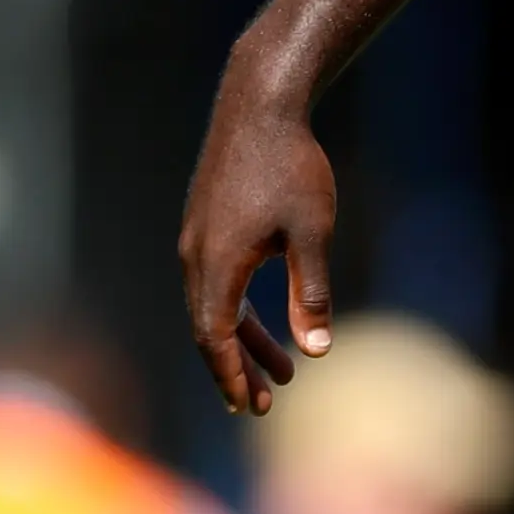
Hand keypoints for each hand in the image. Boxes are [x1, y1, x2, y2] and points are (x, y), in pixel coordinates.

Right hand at [177, 73, 336, 414]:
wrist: (260, 106)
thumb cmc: (292, 166)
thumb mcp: (312, 232)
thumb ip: (312, 292)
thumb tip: (317, 351)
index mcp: (216, 264)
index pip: (215, 337)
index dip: (232, 375)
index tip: (250, 407)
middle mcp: (196, 257)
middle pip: (210, 329)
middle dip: (237, 368)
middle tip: (264, 404)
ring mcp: (197, 239)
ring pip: (214, 305)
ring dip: (242, 338)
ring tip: (281, 368)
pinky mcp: (206, 224)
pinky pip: (215, 281)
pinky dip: (236, 307)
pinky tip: (262, 318)